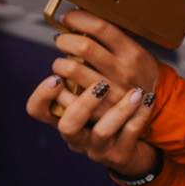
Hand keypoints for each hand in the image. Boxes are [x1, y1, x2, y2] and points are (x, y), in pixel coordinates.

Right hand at [26, 73, 159, 177]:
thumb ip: (78, 73)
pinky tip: (147, 98)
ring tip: (135, 92)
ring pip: (102, 132)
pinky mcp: (120, 153)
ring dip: (119, 111)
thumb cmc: (102, 112)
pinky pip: (131, 134)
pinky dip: (140, 115)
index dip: (42, 96)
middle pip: (67, 125)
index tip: (56, 78)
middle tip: (101, 84)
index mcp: (61, 117)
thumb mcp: (83, 96)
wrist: (126, 147)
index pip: (36, 110)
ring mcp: (98, 146)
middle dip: (83, 104)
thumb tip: (79, 32)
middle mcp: (76, 133)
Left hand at [49, 10, 161, 101]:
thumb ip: (113, 36)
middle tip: (62, 40)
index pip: (100, 27)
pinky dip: (59, 86)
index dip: (78, 18)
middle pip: (83, 46)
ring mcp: (112, 92)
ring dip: (59, 62)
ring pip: (71, 69)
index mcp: (132, 53)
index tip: (68, 17)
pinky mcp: (99, 110)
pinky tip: (61, 82)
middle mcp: (123, 72)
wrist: (154, 106)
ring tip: (62, 62)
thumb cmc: (138, 72)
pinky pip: (68, 95)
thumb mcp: (136, 50)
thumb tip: (80, 16)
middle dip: (65, 39)